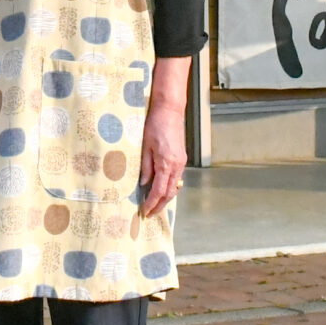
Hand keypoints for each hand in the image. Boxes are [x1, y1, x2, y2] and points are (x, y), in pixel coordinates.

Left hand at [137, 90, 186, 219]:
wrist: (170, 110)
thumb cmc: (155, 125)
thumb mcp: (145, 147)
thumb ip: (145, 167)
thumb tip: (143, 184)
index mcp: (166, 164)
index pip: (158, 191)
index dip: (152, 204)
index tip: (145, 212)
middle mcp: (176, 166)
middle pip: (169, 193)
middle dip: (160, 206)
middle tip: (149, 213)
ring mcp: (181, 162)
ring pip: (174, 187)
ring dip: (165, 198)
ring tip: (154, 205)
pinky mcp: (182, 158)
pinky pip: (176, 178)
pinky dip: (169, 188)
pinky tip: (161, 189)